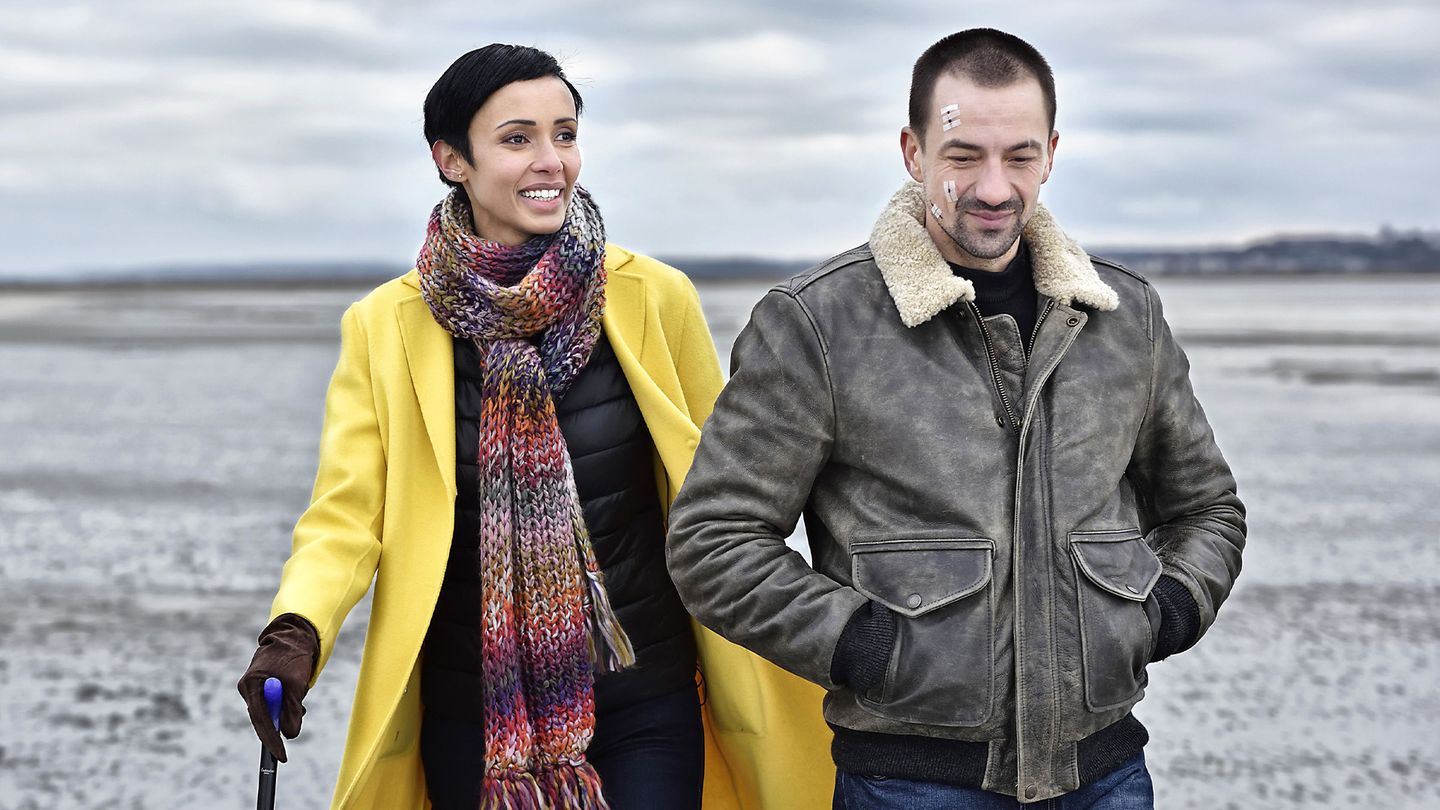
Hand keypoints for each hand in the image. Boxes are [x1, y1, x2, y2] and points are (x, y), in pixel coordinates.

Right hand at [237, 613, 317, 761]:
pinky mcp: (264, 684)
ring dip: (286, 713)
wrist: (296, 633)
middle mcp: (249, 686)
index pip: (260, 720)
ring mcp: (255, 685)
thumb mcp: (296, 686)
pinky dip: (286, 705)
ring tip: (300, 705)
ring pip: (271, 711)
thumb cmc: (294, 656)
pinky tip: (297, 701)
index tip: (281, 756)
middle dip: (280, 725)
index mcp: (251, 685)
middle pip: (263, 718)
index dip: (271, 740)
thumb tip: (289, 734)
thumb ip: (291, 711)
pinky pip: (274, 703)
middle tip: (295, 726)